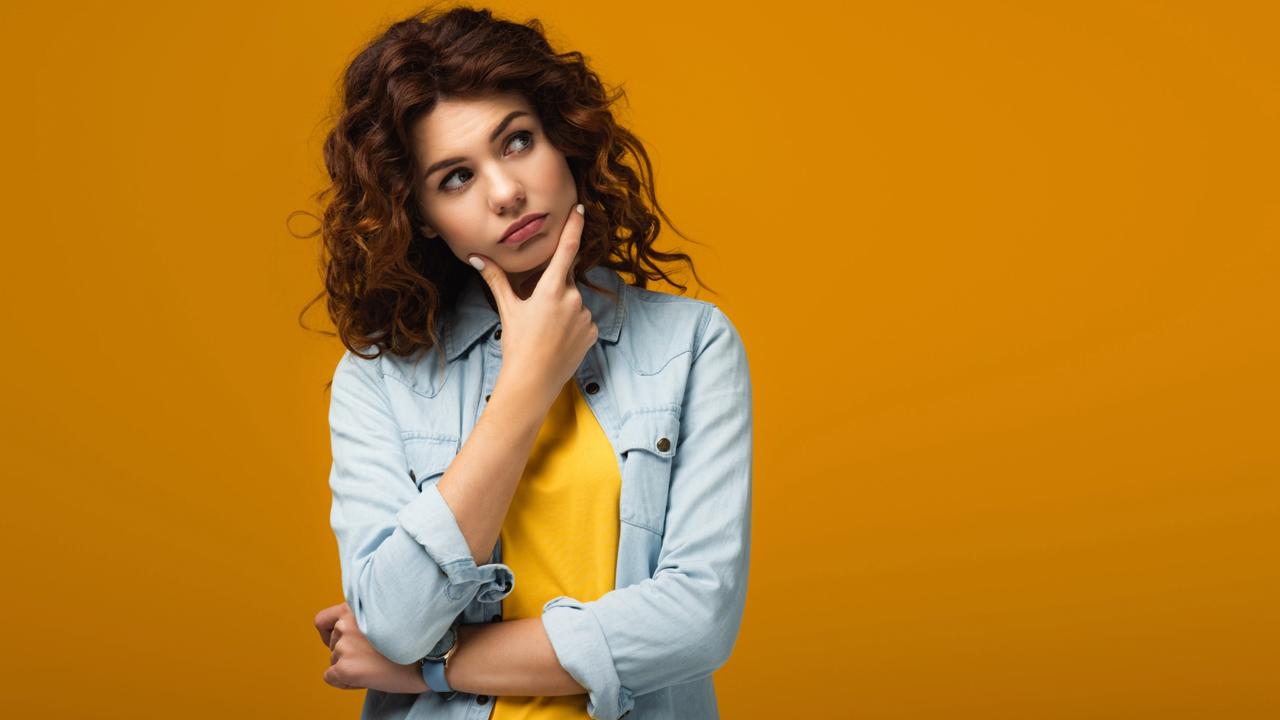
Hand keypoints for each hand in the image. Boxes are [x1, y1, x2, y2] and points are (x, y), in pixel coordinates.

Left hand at [314, 601, 427, 693]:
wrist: (431, 656)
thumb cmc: (415, 637)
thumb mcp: (387, 614)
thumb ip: (365, 619)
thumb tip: (350, 637)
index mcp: (355, 607)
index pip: (322, 620)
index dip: (330, 633)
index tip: (346, 641)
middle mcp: (345, 624)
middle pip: (332, 644)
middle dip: (348, 652)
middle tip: (374, 656)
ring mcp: (344, 646)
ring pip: (334, 661)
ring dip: (350, 666)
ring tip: (376, 665)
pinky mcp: (345, 668)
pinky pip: (332, 678)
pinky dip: (346, 681)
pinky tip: (367, 677)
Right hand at [468, 203, 597, 409]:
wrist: (533, 382)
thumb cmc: (518, 345)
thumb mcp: (507, 310)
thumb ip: (496, 279)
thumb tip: (477, 257)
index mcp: (552, 290)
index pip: (567, 249)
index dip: (574, 227)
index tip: (579, 210)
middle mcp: (573, 299)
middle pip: (566, 282)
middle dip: (553, 289)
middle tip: (538, 310)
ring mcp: (585, 317)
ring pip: (574, 303)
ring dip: (563, 309)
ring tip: (546, 331)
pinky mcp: (593, 333)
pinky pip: (583, 320)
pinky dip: (572, 325)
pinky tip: (558, 340)